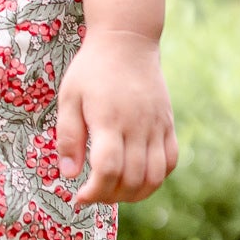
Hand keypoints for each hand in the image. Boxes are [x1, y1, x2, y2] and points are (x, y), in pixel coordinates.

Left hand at [56, 28, 176, 208]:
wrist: (127, 41)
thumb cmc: (92, 70)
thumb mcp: (69, 97)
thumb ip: (68, 136)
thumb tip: (68, 174)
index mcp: (109, 120)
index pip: (108, 170)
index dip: (94, 192)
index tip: (79, 198)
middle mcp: (137, 126)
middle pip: (132, 179)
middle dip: (110, 197)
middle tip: (93, 194)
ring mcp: (157, 126)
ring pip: (155, 176)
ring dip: (135, 194)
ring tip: (115, 192)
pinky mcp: (168, 123)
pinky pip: (171, 161)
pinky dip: (157, 178)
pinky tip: (137, 178)